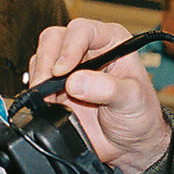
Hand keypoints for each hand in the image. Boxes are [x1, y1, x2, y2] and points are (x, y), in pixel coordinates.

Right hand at [27, 19, 170, 173]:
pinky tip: (45, 103)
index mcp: (112, 41)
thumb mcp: (132, 99)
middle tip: (45, 83)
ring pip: (41, 57)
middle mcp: (88, 50)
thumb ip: (108, 89)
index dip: (69, 47)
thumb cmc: (139, 114)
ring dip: (39, 76)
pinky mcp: (54, 88)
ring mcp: (69, 69)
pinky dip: (34, 91)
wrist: (129, 143)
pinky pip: (35, 80)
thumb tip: (76, 81)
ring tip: (48, 97)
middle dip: (47, 60)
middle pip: (55, 38)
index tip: (62, 70)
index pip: (83, 30)